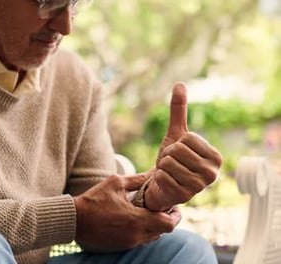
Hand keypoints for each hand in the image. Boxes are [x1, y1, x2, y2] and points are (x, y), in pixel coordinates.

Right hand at [74, 173, 180, 252]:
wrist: (74, 220)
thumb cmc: (94, 200)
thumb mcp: (116, 183)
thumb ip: (138, 180)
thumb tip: (154, 172)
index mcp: (137, 220)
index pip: (169, 224)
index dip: (175, 215)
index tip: (173, 206)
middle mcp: (136, 235)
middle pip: (163, 232)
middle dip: (165, 219)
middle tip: (161, 207)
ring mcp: (128, 243)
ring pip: (152, 237)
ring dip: (153, 226)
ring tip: (147, 212)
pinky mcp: (120, 247)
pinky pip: (139, 240)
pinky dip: (141, 231)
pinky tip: (133, 219)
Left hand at [144, 83, 222, 211]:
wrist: (163, 186)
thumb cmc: (174, 160)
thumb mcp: (176, 134)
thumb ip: (178, 111)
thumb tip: (179, 84)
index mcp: (216, 157)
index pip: (187, 138)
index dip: (176, 143)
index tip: (179, 153)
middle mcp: (213, 173)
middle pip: (177, 150)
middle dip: (168, 155)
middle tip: (172, 164)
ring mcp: (200, 187)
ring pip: (168, 163)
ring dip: (162, 167)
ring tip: (169, 173)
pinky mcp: (184, 197)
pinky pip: (162, 177)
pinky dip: (159, 178)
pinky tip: (166, 183)